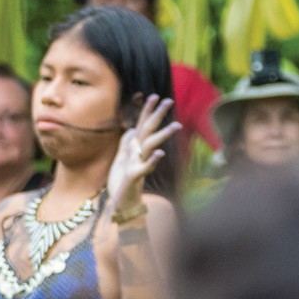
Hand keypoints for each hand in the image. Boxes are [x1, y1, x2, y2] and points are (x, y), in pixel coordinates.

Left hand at [106, 94, 179, 213]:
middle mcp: (140, 154)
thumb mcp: (121, 161)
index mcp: (135, 149)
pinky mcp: (136, 176)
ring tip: (177, 125)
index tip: (154, 96)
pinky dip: (153, 160)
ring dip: (163, 136)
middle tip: (169, 101)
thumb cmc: (122, 183)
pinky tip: (161, 152)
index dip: (147, 112)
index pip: (142, 126)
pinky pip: (146, 167)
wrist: (122, 203)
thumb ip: (126, 146)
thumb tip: (131, 130)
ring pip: (152, 147)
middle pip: (150, 132)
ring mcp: (139, 164)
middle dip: (158, 117)